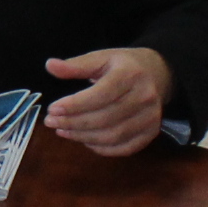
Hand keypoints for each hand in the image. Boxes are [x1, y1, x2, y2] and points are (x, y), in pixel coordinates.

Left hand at [41, 47, 172, 156]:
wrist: (157, 74)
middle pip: (105, 118)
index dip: (74, 105)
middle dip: (73, 123)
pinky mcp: (151, 133)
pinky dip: (101, 148)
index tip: (52, 108)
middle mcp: (145, 97)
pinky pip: (123, 148)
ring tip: (63, 130)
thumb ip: (76, 65)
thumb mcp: (101, 58)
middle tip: (51, 122)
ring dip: (83, 137)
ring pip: (112, 136)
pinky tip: (84, 140)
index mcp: (130, 75)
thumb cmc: (123, 66)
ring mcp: (151, 118)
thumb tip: (50, 65)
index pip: (100, 95)